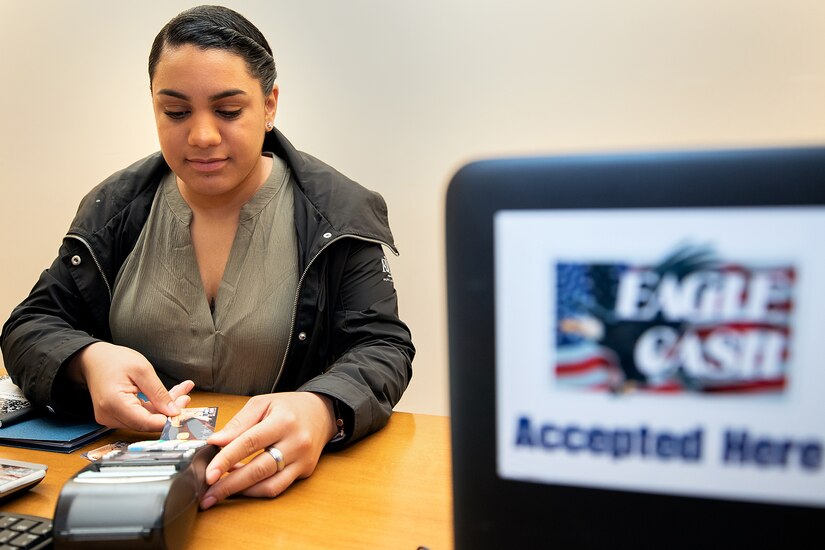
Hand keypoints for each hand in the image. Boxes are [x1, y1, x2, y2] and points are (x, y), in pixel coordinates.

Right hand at [69, 341, 192, 430]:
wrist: (94, 360)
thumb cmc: (114, 360)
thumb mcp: (142, 369)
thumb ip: (158, 392)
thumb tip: (174, 411)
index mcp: (114, 403)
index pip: (145, 423)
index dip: (168, 420)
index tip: (184, 409)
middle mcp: (109, 416)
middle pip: (147, 422)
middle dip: (169, 410)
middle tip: (185, 396)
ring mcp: (111, 418)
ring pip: (146, 419)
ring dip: (164, 407)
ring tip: (181, 391)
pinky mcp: (116, 417)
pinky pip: (140, 415)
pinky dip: (155, 406)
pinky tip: (169, 396)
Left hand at [200, 392, 336, 508]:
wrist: (322, 412)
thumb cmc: (290, 407)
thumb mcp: (263, 403)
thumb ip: (239, 423)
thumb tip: (216, 442)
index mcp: (284, 421)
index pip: (250, 443)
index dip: (226, 459)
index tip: (209, 473)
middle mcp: (296, 442)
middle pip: (259, 469)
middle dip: (229, 484)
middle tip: (207, 493)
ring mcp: (303, 459)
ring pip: (269, 485)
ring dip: (242, 491)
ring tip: (221, 491)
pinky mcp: (305, 471)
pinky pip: (278, 488)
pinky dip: (256, 491)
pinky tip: (242, 487)